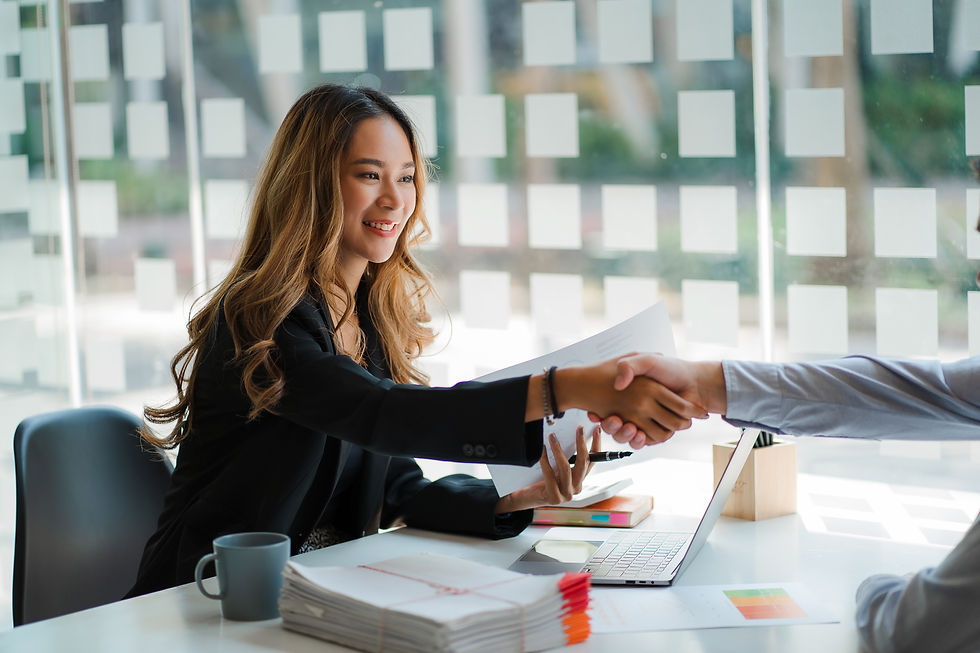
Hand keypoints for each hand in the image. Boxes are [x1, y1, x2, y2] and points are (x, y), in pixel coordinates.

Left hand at [495, 425, 600, 512]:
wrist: (529, 498)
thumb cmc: (543, 481)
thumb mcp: (557, 468)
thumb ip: (566, 458)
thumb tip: (569, 436)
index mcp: (579, 479)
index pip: (592, 461)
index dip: (596, 445)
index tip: (596, 430)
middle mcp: (576, 488)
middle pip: (583, 463)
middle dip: (581, 443)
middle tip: (579, 429)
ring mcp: (566, 494)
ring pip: (566, 468)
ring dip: (558, 449)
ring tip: (553, 437)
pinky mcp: (554, 497)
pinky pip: (550, 475)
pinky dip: (545, 461)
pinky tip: (542, 450)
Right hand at [587, 354, 722, 447]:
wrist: (695, 383)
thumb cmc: (671, 369)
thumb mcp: (646, 360)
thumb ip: (629, 366)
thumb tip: (618, 385)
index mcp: (629, 393)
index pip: (604, 408)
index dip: (597, 414)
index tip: (594, 414)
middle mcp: (635, 408)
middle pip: (613, 425)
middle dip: (610, 426)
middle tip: (612, 420)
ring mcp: (645, 420)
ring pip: (625, 435)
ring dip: (623, 434)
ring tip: (627, 426)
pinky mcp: (656, 431)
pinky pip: (642, 441)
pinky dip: (639, 440)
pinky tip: (638, 433)